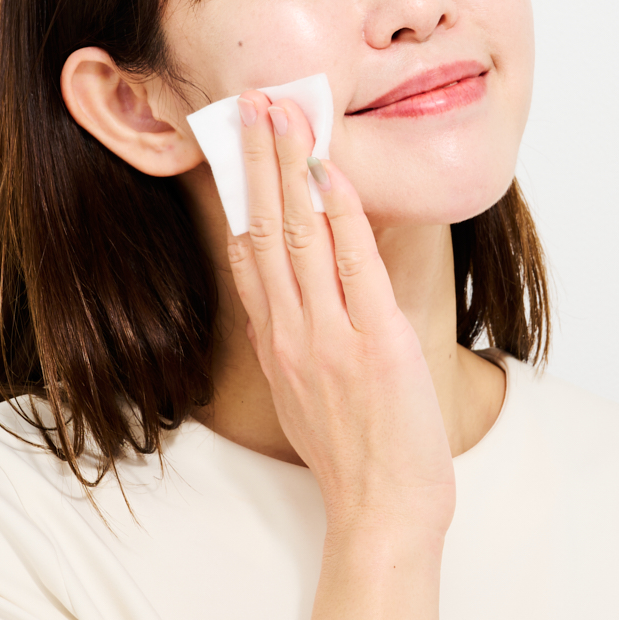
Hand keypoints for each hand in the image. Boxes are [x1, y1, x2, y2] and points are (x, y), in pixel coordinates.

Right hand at [225, 91, 455, 539]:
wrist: (381, 515)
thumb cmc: (353, 456)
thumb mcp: (306, 393)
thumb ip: (296, 340)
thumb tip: (296, 298)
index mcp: (276, 341)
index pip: (247, 251)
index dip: (240, 193)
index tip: (237, 147)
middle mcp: (291, 332)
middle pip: (263, 230)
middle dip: (258, 162)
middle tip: (253, 104)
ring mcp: (328, 336)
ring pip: (299, 235)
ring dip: (292, 170)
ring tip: (286, 116)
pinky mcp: (374, 343)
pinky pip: (353, 264)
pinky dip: (342, 213)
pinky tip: (333, 173)